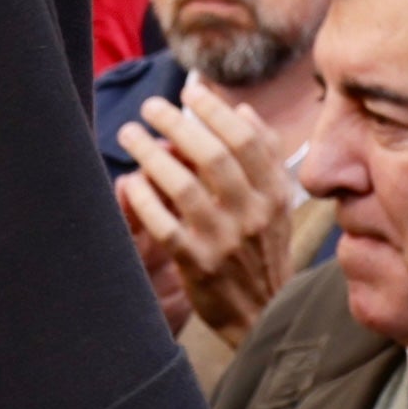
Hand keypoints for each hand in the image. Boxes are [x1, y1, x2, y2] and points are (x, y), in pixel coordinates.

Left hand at [113, 81, 299, 343]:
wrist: (264, 315)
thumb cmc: (264, 252)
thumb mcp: (277, 205)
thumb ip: (265, 157)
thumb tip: (243, 111)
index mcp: (272, 195)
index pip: (245, 140)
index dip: (215, 111)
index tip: (190, 93)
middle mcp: (251, 214)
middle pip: (211, 156)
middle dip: (176, 123)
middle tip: (150, 107)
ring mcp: (223, 240)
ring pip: (183, 186)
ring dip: (151, 155)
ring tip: (130, 135)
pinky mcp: (198, 265)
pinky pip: (165, 225)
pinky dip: (145, 199)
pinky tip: (131, 181)